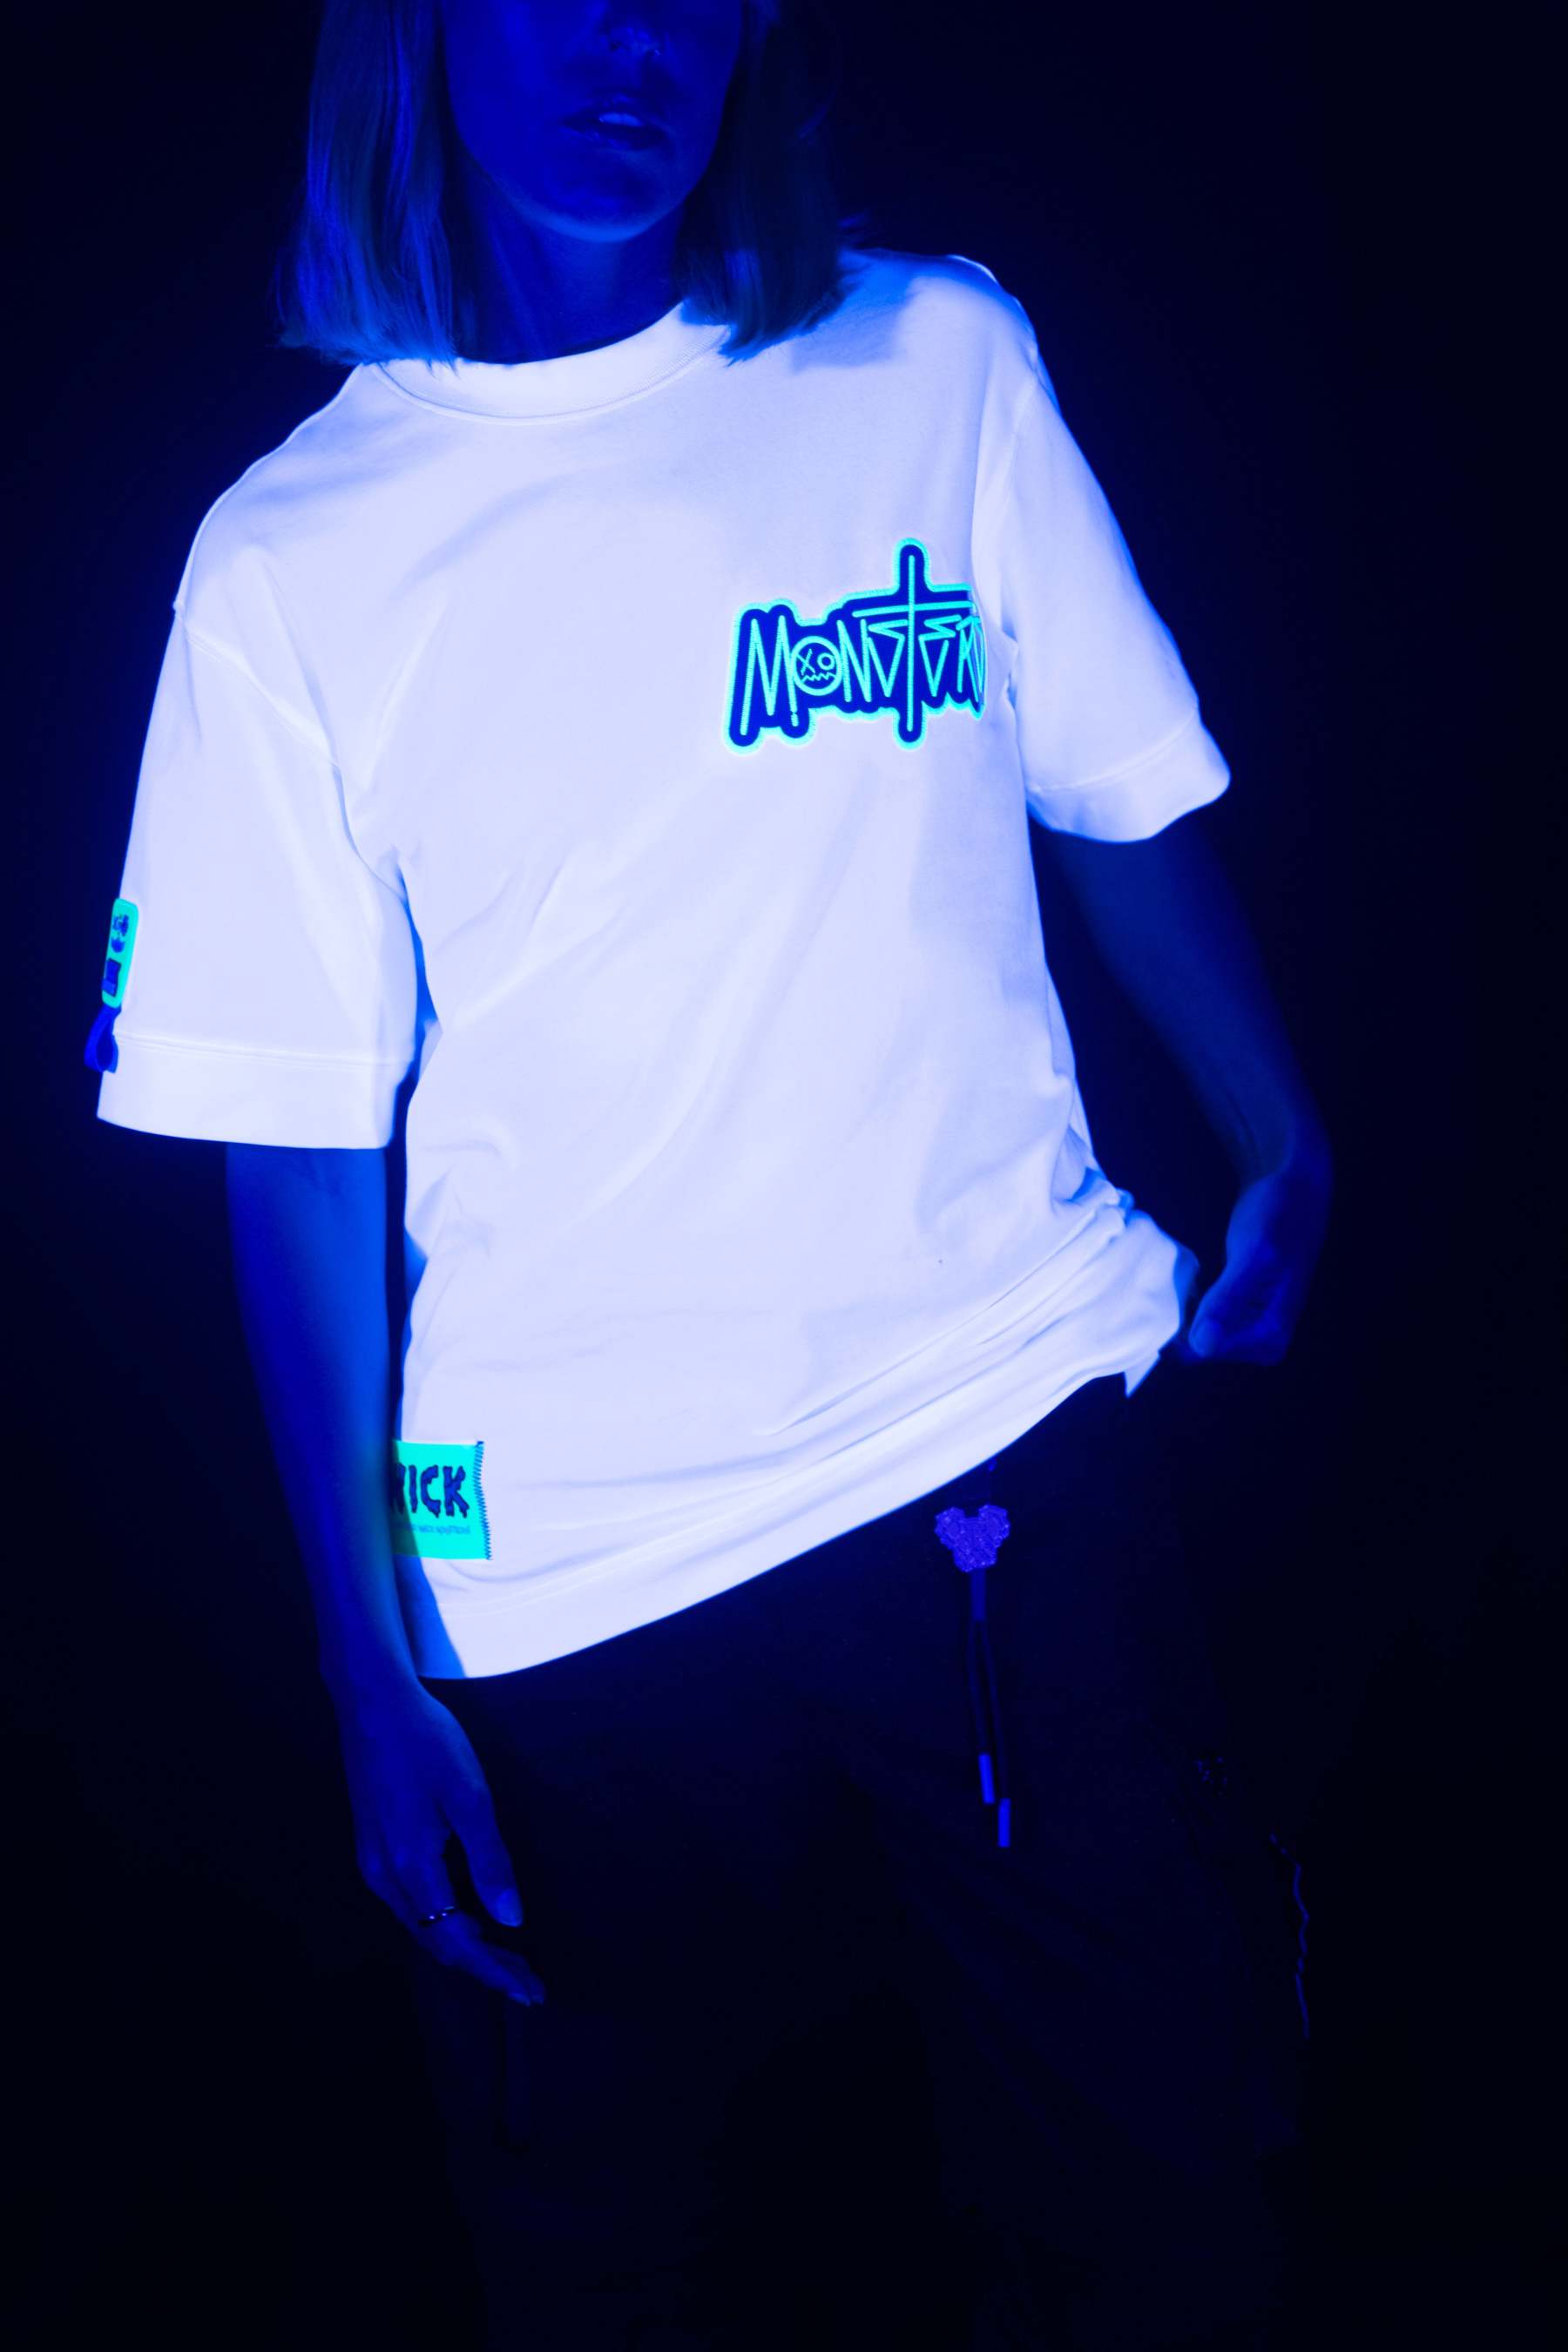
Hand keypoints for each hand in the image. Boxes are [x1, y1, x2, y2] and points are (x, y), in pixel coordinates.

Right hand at [334, 1683, 546, 2005]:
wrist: (372, 1703)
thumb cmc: (427, 1741)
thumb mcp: (470, 1796)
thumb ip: (490, 1860)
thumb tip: (510, 1919)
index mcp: (412, 1868)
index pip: (458, 1942)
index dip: (496, 1970)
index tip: (532, 1991)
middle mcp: (386, 1878)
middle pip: (438, 1943)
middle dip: (484, 1967)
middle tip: (529, 1980)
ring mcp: (375, 1865)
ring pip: (422, 1927)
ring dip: (464, 1947)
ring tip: (508, 1957)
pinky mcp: (373, 1850)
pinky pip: (411, 1906)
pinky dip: (444, 1923)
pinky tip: (469, 1918)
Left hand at [1172, 1138, 1332, 1366]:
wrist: (1294, 1189)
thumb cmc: (1279, 1216)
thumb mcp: (1254, 1254)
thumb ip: (1229, 1299)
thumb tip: (1203, 1344)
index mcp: (1271, 1337)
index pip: (1204, 1351)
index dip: (1180, 1323)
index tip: (1175, 1288)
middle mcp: (1263, 1342)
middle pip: (1199, 1347)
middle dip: (1182, 1316)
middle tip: (1183, 1277)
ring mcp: (1252, 1328)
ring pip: (1197, 1333)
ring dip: (1184, 1308)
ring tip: (1190, 1276)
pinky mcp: (1240, 1312)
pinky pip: (1202, 1319)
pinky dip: (1190, 1302)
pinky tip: (1195, 1280)